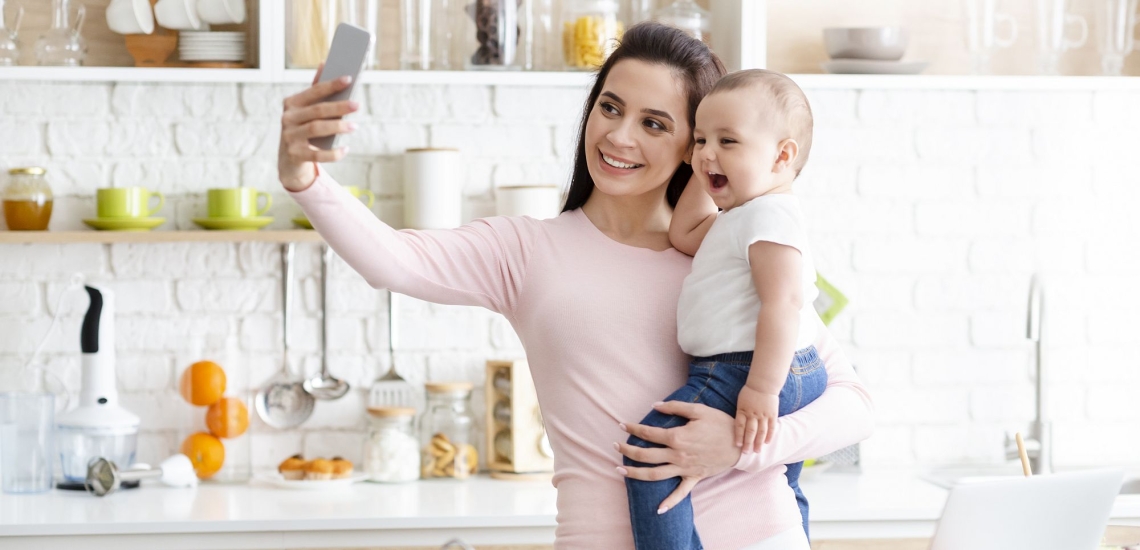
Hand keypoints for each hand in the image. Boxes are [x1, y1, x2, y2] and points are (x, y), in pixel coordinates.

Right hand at [278, 63, 359, 190]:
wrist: (290, 160)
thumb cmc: (303, 129)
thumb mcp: (306, 110)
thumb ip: (315, 90)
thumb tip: (325, 63)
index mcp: (292, 103)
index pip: (314, 91)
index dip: (331, 85)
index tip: (349, 79)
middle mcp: (288, 118)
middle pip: (317, 110)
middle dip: (338, 106)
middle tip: (357, 105)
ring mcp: (289, 137)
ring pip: (316, 129)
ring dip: (337, 127)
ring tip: (354, 126)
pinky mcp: (295, 155)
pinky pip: (317, 154)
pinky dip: (333, 153)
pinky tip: (346, 149)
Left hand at [616, 401, 740, 512]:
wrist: (741, 443)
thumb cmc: (720, 423)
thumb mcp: (699, 410)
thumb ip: (675, 407)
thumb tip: (655, 405)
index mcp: (677, 437)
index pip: (648, 434)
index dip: (633, 428)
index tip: (621, 425)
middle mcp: (677, 455)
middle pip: (646, 455)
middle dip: (627, 451)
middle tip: (615, 446)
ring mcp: (685, 468)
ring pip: (655, 474)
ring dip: (635, 474)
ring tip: (620, 471)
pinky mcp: (694, 477)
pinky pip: (680, 493)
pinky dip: (670, 502)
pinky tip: (658, 509)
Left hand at [736, 385, 778, 452]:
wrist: (763, 384)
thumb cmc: (749, 393)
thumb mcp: (740, 402)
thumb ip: (740, 414)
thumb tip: (738, 427)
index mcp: (743, 410)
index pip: (740, 426)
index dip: (739, 436)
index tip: (738, 445)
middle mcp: (753, 414)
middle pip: (750, 431)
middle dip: (748, 443)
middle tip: (746, 453)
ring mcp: (763, 414)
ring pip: (761, 431)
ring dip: (758, 442)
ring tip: (757, 451)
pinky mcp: (772, 414)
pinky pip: (771, 427)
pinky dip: (769, 435)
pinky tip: (767, 442)